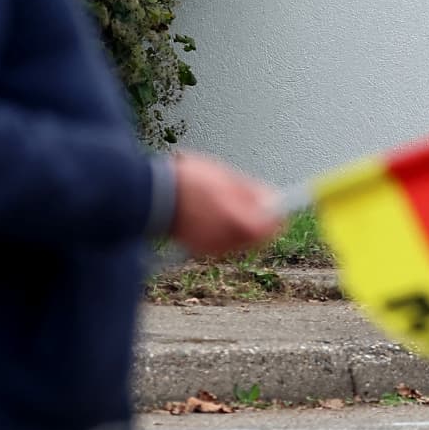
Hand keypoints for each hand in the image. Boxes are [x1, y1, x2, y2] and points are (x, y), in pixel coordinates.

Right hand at [169, 152, 284, 258]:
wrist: (153, 196)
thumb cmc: (190, 182)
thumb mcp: (227, 178)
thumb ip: (254, 193)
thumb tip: (272, 200)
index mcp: (241, 222)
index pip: (273, 227)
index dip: (275, 214)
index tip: (275, 204)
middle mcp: (230, 241)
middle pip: (256, 235)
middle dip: (254, 219)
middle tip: (242, 199)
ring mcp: (215, 248)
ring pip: (239, 239)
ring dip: (237, 223)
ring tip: (219, 202)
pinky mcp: (201, 251)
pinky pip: (221, 242)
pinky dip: (220, 230)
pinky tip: (207, 213)